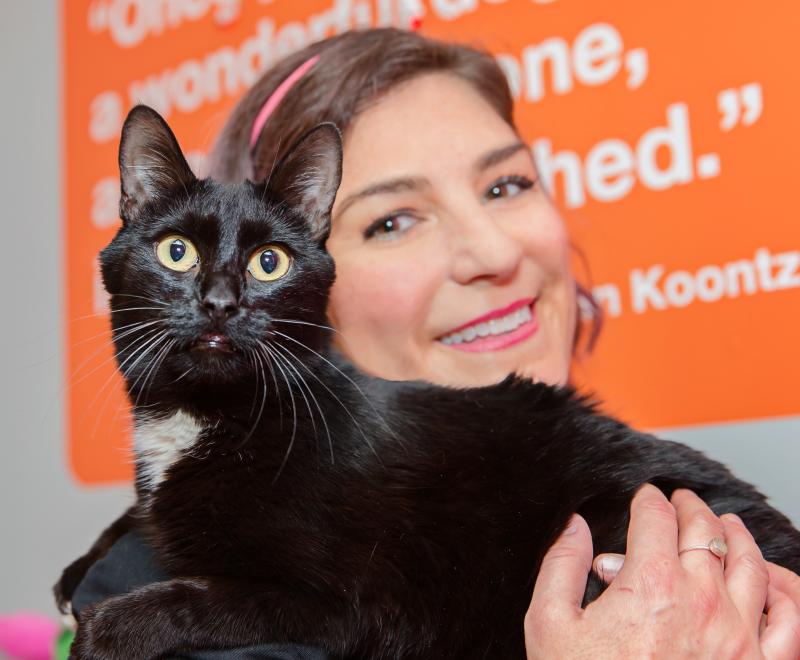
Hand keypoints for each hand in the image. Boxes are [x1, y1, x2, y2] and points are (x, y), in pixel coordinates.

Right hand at [524, 485, 799, 658]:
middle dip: (690, 507)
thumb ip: (562, 565)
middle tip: (681, 500)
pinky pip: (790, 617)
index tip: (644, 496)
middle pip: (704, 531)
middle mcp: (702, 601)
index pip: (656, 518)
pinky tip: (771, 576)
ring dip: (737, 534)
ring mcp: (739, 636)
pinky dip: (784, 587)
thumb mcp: (550, 624)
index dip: (649, 499)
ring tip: (727, 524)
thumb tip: (574, 525)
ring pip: (750, 563)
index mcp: (651, 584)